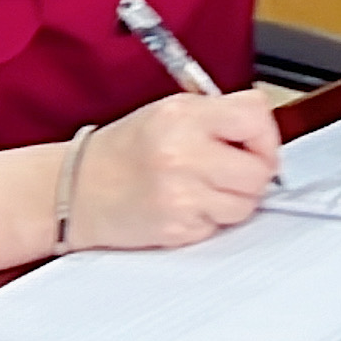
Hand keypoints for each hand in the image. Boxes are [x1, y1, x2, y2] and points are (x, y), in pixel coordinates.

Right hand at [70, 90, 279, 249]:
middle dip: (254, 171)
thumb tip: (265, 128)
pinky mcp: (176, 229)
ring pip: (246, 204)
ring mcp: (180, 195)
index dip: (265, 133)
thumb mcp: (171, 111)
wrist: (75, 190)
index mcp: (183, 116)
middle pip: (259, 170)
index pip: (255, 117)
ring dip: (235, 199)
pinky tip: (187, 205)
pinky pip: (220, 227)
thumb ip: (220, 114)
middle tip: (234, 169)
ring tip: (206, 187)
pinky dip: (211, 219)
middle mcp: (183, 154)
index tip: (256, 141)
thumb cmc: (123, 151)